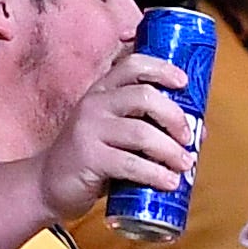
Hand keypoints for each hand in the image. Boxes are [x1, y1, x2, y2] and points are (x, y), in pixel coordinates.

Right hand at [35, 49, 195, 219]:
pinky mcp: (89, 158)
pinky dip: (156, 173)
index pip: (133, 64)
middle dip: (174, 116)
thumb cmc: (92, 156)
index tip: (184, 82)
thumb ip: (149, 125)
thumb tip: (199, 130)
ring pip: (141, 132)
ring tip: (186, 164)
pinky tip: (169, 182)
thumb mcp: (116, 132)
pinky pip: (131, 163)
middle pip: (144, 96)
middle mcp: (95, 104)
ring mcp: (89, 130)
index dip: (162, 68)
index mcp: (103, 90)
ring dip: (171, 150)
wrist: (48, 184)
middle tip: (189, 137)